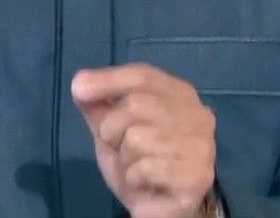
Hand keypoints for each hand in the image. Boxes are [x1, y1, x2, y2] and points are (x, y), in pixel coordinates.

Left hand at [71, 63, 216, 217]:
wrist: (161, 209)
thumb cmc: (140, 165)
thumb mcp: (113, 133)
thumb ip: (99, 108)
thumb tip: (80, 81)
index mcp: (179, 95)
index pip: (143, 75)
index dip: (109, 79)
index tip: (78, 88)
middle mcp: (197, 114)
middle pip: (136, 104)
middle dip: (113, 130)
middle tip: (120, 150)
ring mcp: (201, 144)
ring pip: (138, 138)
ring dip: (125, 160)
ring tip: (137, 170)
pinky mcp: (197, 174)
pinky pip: (146, 167)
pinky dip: (134, 178)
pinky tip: (146, 184)